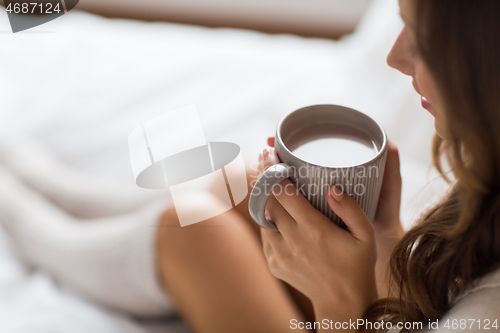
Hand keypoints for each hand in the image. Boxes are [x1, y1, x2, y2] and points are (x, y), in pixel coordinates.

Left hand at [266, 136, 404, 297]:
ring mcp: (279, 253)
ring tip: (271, 181)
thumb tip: (332, 187)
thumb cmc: (357, 265)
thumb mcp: (366, 236)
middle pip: (267, 200)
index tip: (270, 151)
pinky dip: (268, 220)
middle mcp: (291, 241)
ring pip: (262, 217)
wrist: (343, 302)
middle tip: (266, 156)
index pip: (283, 192)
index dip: (273, 169)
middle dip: (264, 176)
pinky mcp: (273, 262)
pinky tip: (278, 211)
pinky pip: (265, 234)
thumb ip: (351, 209)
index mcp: (313, 230)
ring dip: (265, 197)